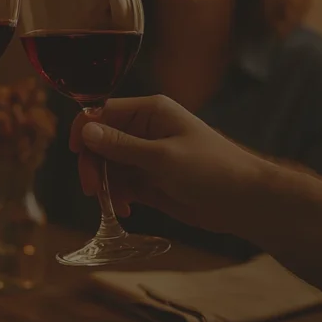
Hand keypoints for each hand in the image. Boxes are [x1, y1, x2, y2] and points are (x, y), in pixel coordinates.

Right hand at [69, 95, 269, 233]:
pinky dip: (117, 197)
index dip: (84, 130)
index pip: (102, 112)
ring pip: (108, 166)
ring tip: (115, 205)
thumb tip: (85, 130)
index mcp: (149, 111)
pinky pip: (121, 185)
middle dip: (94, 165)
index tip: (77, 154)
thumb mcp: (162, 157)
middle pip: (100, 141)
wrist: (244, 202)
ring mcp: (146, 156)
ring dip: (105, 185)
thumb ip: (121, 145)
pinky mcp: (149, 180)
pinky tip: (125, 210)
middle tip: (93, 191)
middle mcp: (144, 129)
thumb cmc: (211, 170)